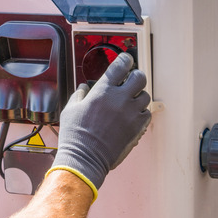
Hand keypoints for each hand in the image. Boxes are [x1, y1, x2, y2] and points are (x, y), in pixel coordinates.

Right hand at [48, 53, 151, 199]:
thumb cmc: (75, 135)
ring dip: (138, 96)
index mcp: (103, 90)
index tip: (125, 60)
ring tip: (130, 101)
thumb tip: (84, 88)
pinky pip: (147, 114)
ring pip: (145, 95)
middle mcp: (120, 99)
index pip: (121, 64)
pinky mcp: (137, 128)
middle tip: (130, 80)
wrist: (85, 158)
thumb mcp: (71, 109)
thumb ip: (80, 94)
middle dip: (136, 76)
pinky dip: (141, 112)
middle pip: (140, 77)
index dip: (125, 59)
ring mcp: (131, 113)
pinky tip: (132, 115)